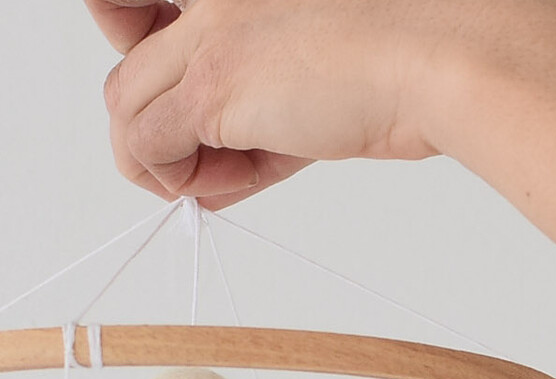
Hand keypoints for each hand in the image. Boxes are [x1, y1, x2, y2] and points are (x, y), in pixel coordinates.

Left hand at [89, 0, 443, 209]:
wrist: (431, 62)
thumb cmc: (385, 66)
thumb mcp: (296, 82)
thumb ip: (244, 113)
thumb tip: (196, 176)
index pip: (139, 18)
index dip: (133, 52)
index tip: (158, 104)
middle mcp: (208, 1)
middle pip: (126, 76)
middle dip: (155, 134)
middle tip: (206, 163)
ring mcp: (206, 39)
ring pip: (124, 111)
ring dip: (167, 163)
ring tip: (231, 172)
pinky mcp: (211, 87)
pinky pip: (149, 149)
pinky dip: (183, 183)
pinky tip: (240, 175)